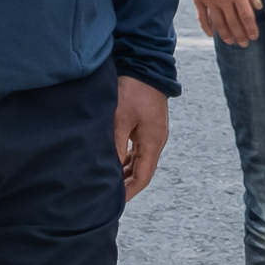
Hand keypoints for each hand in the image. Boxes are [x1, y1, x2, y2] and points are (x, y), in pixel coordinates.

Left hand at [113, 74, 170, 199]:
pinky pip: (137, 146)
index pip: (143, 176)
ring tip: (107, 179)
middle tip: (107, 194)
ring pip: (139, 158)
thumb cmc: (133, 89)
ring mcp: (152, 131)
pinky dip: (126, 156)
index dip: (129, 191)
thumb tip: (109, 169)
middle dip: (126, 183)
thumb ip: (115, 145)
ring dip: (125, 169)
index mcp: (153, 142)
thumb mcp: (120, 118)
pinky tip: (113, 158)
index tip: (114, 202)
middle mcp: (156, 139)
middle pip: (142, 170)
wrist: (146, 63)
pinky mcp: (147, 123)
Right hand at [185, 0, 260, 45]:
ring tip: (231, 41)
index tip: (254, 37)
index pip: (246, 16)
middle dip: (240, 35)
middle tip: (244, 44)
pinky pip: (202, 17)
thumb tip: (259, 7)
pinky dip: (207, 27)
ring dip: (226, 35)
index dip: (251, 29)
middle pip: (233, 23)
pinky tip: (212, 34)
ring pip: (219, 23)